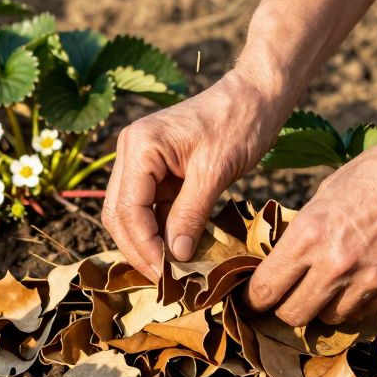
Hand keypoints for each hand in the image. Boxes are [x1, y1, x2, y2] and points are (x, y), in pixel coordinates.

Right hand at [103, 66, 281, 278]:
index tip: (166, 275)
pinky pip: (151, 206)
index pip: (127, 208)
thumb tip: (175, 257)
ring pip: (131, 213)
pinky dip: (161, 230)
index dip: (143, 246)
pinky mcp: (159, 169)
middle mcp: (131, 151)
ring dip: (148, 242)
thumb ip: (190, 214)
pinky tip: (177, 252)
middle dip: (139, 249)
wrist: (257, 95)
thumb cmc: (239, 122)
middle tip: (165, 281)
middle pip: (120, 213)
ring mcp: (143, 160)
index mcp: (139, 146)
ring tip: (171, 272)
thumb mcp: (215, 171)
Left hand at [245, 130, 376, 325]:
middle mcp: (334, 265)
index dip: (253, 298)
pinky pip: (361, 313)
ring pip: (327, 320)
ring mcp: (367, 282)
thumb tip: (284, 257)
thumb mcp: (327, 193)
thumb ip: (303, 231)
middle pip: (291, 315)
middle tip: (286, 297)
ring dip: (320, 309)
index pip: (265, 289)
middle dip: (283, 309)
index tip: (253, 298)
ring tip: (324, 287)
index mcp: (309, 234)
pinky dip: (351, 305)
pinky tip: (355, 283)